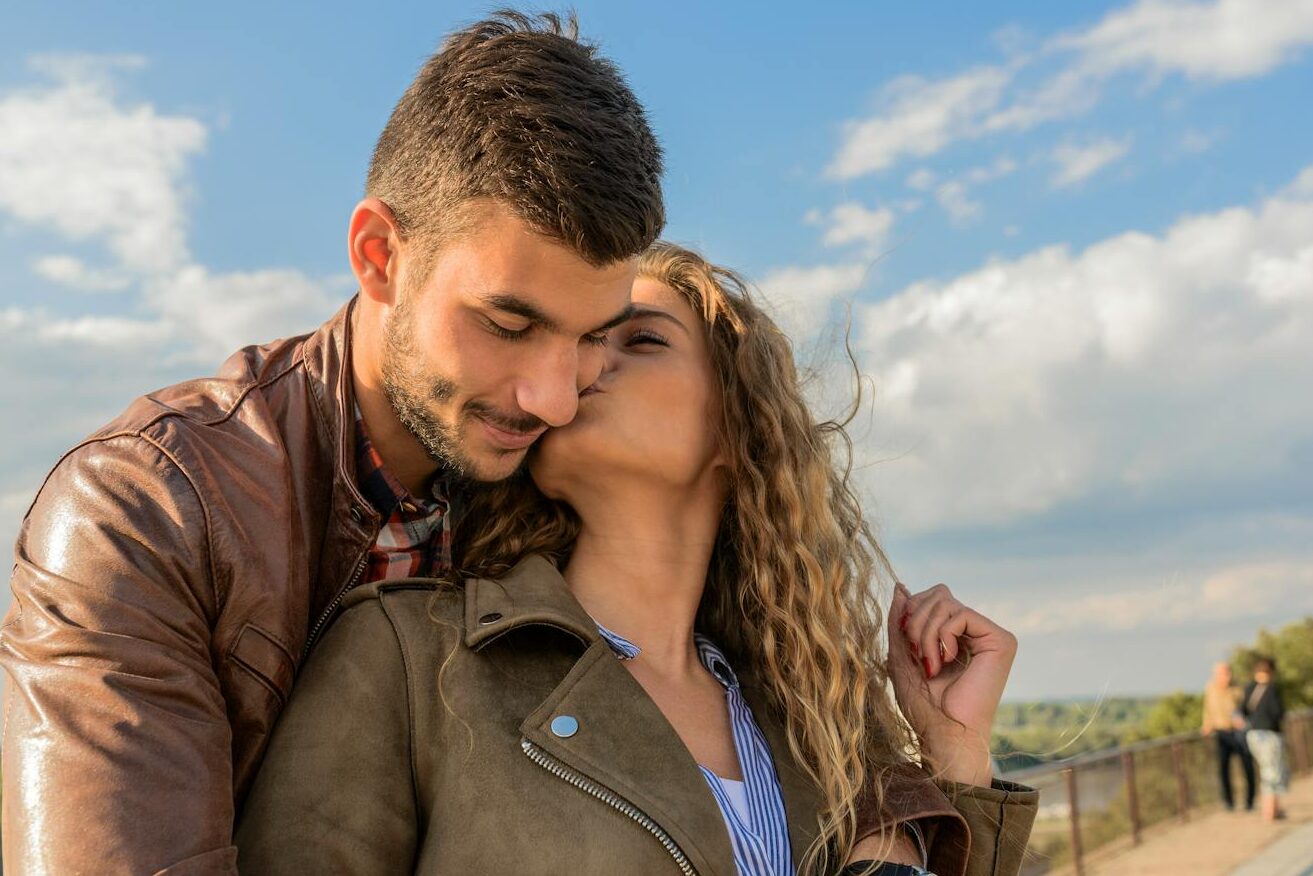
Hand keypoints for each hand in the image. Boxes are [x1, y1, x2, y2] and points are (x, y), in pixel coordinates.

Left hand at [887, 581, 1017, 787]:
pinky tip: (946, 661)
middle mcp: (976, 631)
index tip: (906, 645)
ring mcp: (990, 635)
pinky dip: (941, 636)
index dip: (911, 612)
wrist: (945, 735)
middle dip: (916, 620)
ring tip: (929, 663)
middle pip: (938, 593)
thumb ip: (900, 622)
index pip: (932, 597)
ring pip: (946, 602)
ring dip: (925, 632)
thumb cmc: (924, 705)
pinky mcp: (1001, 641)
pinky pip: (960, 614)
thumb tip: (900, 586)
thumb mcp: (901, 655)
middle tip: (916, 654)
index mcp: (956, 635)